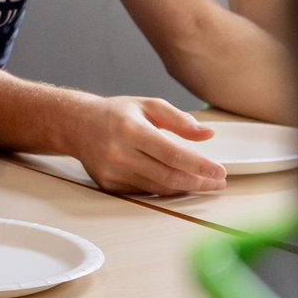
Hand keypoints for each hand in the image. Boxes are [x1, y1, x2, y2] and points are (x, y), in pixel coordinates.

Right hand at [63, 94, 226, 194]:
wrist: (77, 124)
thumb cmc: (116, 114)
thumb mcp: (147, 105)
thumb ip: (178, 119)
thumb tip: (207, 134)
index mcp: (130, 129)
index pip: (173, 154)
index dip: (200, 165)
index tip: (220, 171)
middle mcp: (119, 152)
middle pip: (168, 176)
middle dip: (199, 182)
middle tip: (218, 181)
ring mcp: (112, 172)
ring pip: (159, 188)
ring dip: (185, 187)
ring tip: (203, 182)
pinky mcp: (109, 186)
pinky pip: (145, 192)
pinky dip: (165, 189)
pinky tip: (177, 182)